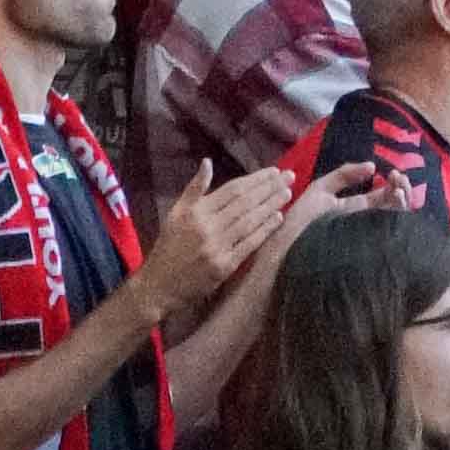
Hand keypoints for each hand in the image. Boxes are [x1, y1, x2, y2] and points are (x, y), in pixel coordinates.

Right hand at [144, 171, 305, 318]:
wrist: (158, 287)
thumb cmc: (168, 247)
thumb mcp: (175, 213)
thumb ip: (194, 189)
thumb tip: (207, 162)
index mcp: (197, 212)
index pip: (233, 190)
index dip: (256, 179)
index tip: (274, 171)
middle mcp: (208, 227)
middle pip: (245, 203)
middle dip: (269, 188)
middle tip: (290, 176)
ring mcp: (217, 248)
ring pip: (250, 221)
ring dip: (271, 206)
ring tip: (287, 193)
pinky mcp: (223, 268)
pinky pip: (249, 245)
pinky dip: (265, 230)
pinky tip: (278, 219)